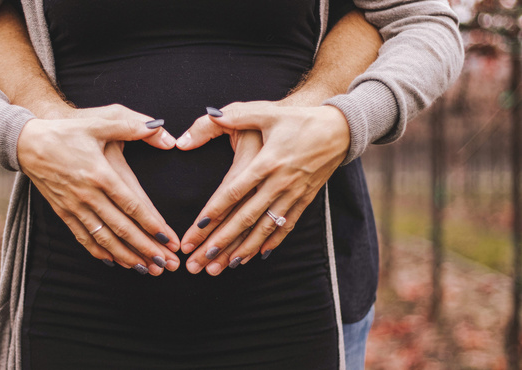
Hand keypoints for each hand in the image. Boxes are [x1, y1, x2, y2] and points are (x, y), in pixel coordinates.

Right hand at [18, 104, 179, 274]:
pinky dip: (100, 252)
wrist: (26, 142)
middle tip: (167, 264)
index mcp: (100, 174)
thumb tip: (164, 133)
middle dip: (146, 249)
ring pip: (104, 238)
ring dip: (126, 256)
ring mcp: (74, 206)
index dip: (152, 225)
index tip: (169, 240)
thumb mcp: (101, 121)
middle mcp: (88, 194)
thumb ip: (134, 126)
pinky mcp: (63, 212)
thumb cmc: (67, 131)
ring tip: (147, 269)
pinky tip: (115, 262)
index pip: (132, 205)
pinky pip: (83, 238)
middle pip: (122, 228)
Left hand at [177, 101, 349, 274]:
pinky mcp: (305, 199)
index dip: (214, 212)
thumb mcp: (265, 111)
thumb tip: (205, 120)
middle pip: (245, 217)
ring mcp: (294, 193)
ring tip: (224, 267)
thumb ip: (232, 116)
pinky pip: (286, 226)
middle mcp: (280, 182)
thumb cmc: (298, 118)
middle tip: (201, 261)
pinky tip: (257, 255)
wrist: (341, 128)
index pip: (234, 192)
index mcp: (267, 161)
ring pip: (264, 227)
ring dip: (243, 249)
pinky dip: (271, 242)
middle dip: (221, 241)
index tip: (196, 230)